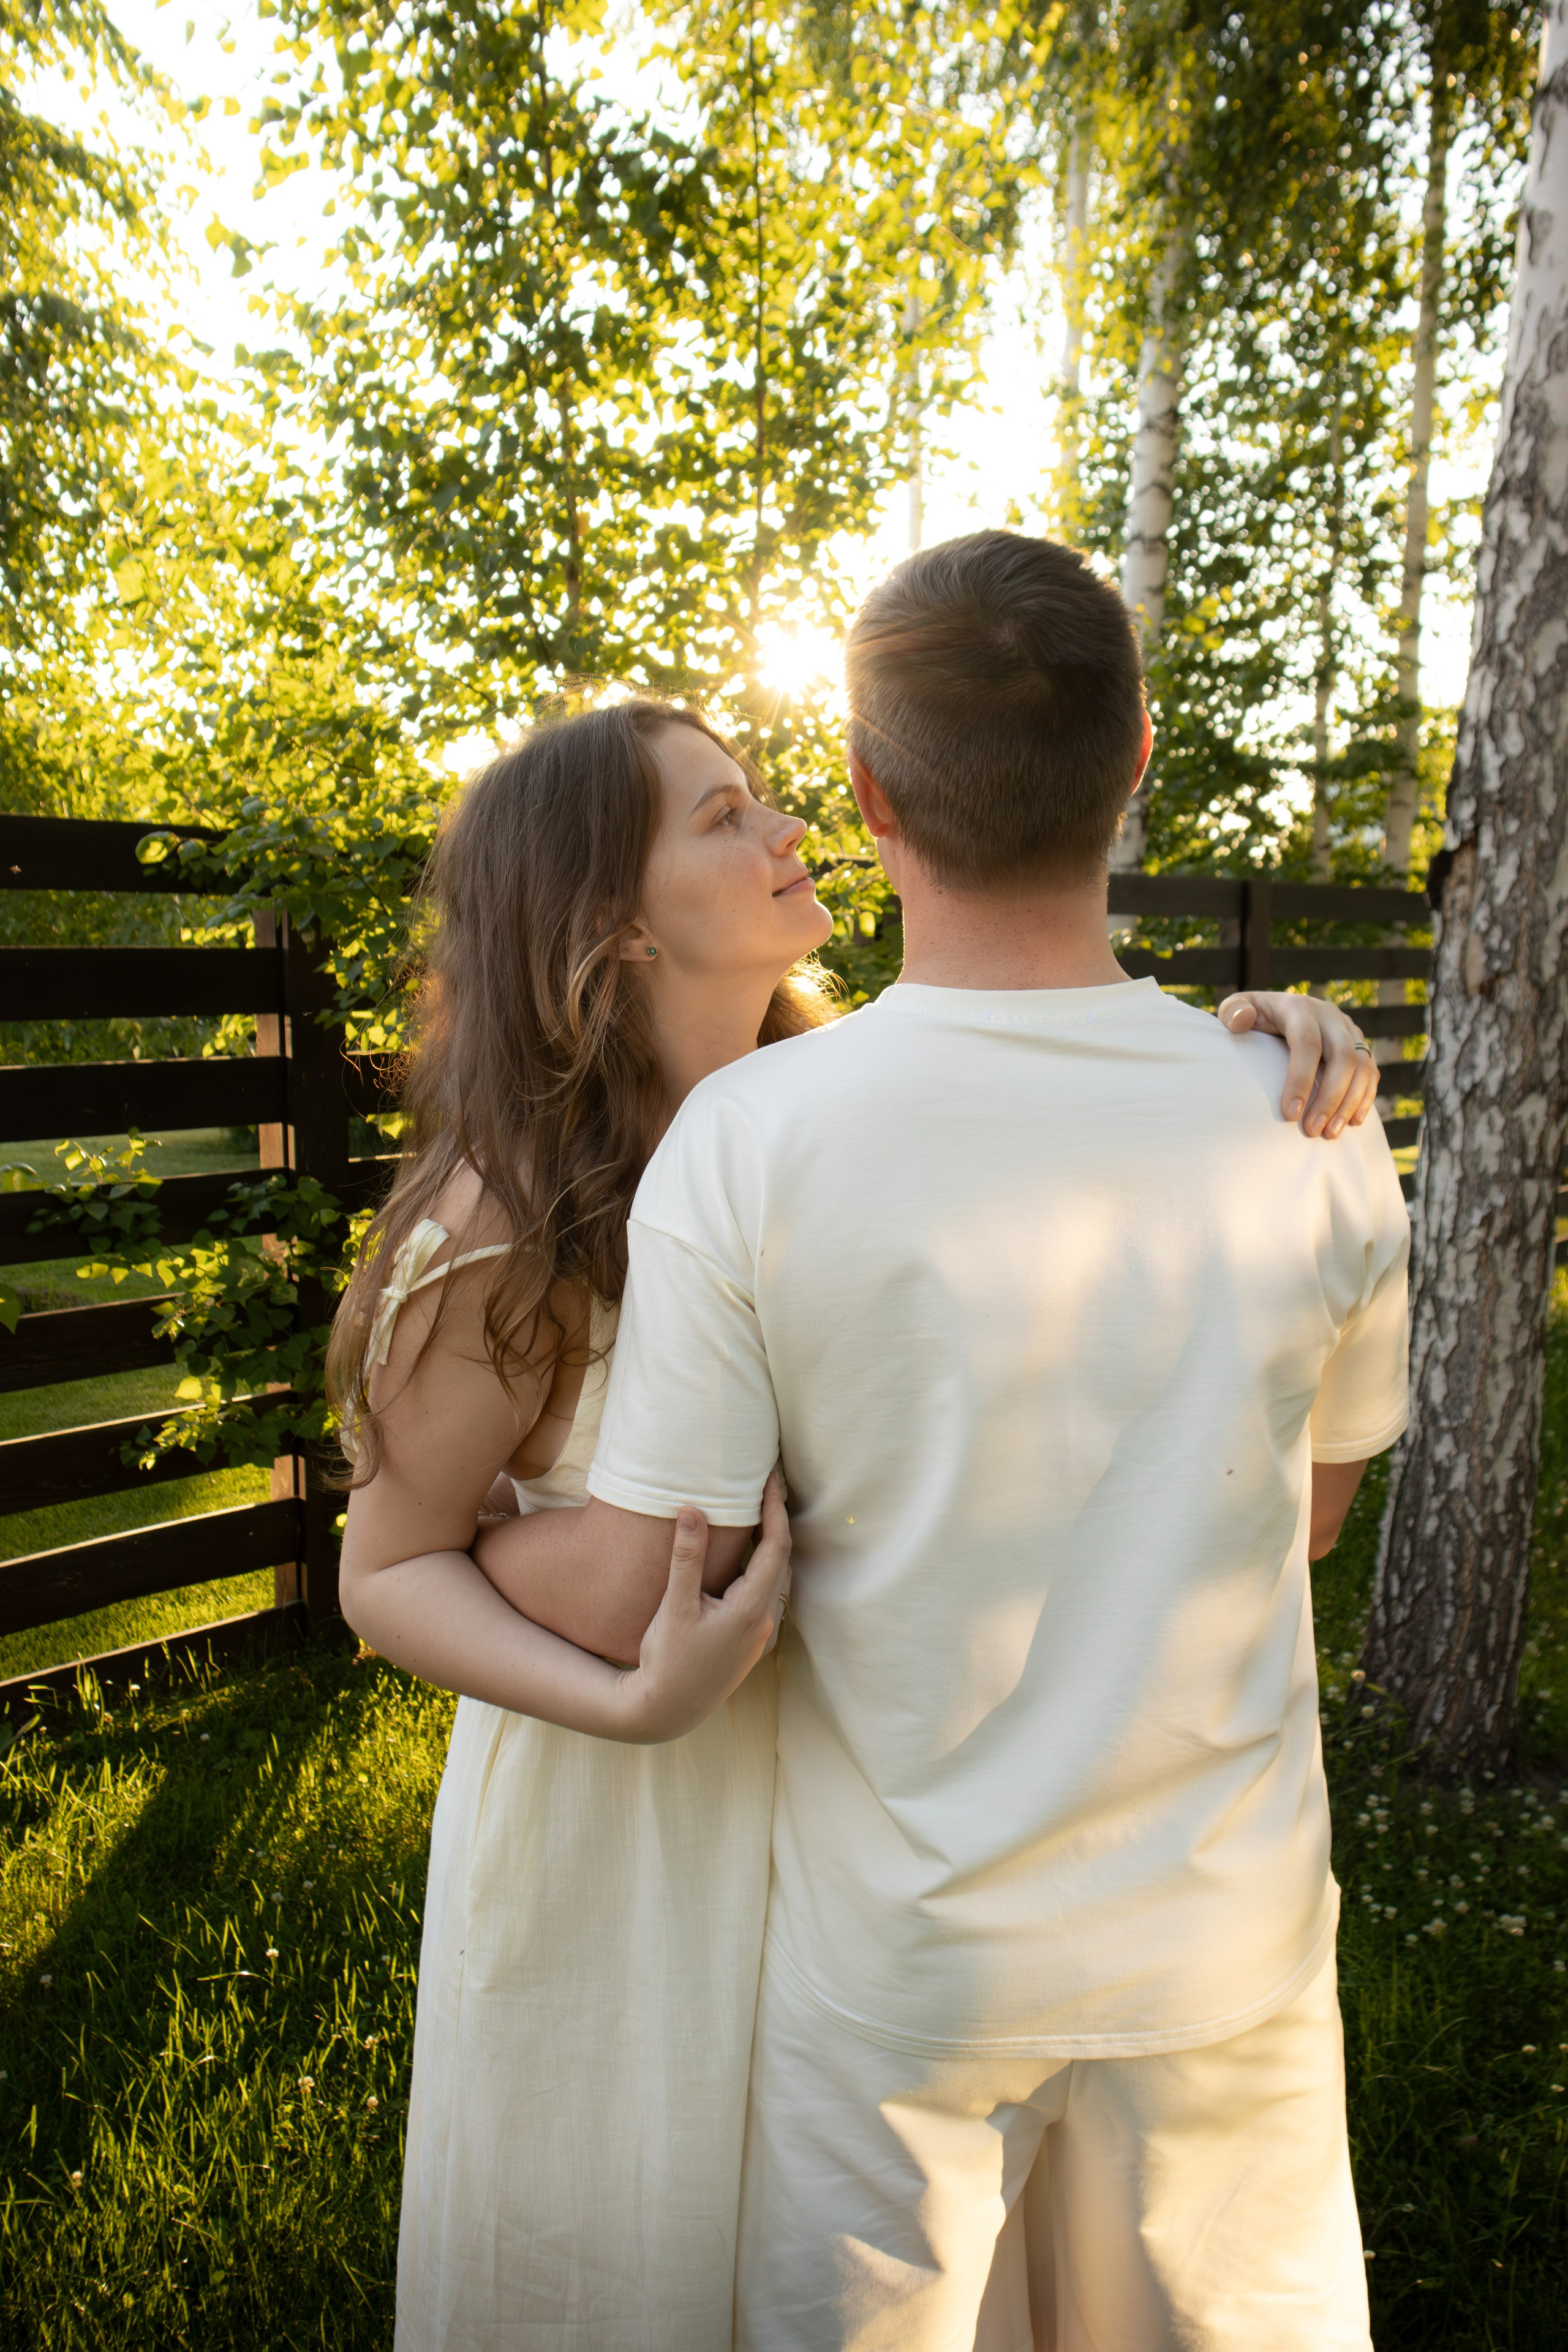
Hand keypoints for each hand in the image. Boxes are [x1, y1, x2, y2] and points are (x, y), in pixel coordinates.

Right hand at [613, 1471, 792, 1742]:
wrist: (666, 1711)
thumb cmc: (667, 1660)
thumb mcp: (673, 1606)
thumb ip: (686, 1557)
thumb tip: (692, 1508)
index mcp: (750, 1609)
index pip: (776, 1546)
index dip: (775, 1508)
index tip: (771, 1478)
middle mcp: (764, 1622)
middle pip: (782, 1560)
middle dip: (777, 1521)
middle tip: (766, 1487)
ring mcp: (760, 1637)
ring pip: (777, 1580)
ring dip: (772, 1547)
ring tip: (757, 1517)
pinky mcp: (750, 1646)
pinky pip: (767, 1598)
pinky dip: (763, 1571)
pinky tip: (745, 1563)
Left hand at [1218, 990, 1378, 1136]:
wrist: (1277, 1012)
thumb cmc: (1253, 1018)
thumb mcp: (1236, 1009)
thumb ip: (1233, 1011)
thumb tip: (1241, 1022)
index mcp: (1299, 1008)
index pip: (1307, 1043)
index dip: (1300, 1079)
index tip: (1289, 1114)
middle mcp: (1329, 1016)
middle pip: (1343, 1058)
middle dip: (1330, 1098)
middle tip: (1312, 1131)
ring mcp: (1348, 1030)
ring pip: (1362, 1067)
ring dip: (1350, 1103)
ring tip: (1329, 1134)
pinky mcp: (1359, 1045)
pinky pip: (1371, 1073)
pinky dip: (1365, 1098)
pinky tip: (1352, 1122)